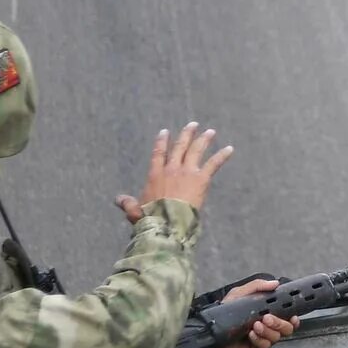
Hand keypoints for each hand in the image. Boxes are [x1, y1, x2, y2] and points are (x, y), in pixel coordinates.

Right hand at [114, 122, 232, 222]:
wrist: (167, 222)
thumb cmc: (151, 219)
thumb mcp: (135, 210)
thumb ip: (128, 203)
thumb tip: (117, 199)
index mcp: (155, 175)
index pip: (158, 153)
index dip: (162, 142)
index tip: (165, 131)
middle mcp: (171, 169)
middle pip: (179, 147)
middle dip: (186, 135)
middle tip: (193, 125)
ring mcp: (187, 172)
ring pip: (196, 150)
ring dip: (204, 140)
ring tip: (210, 132)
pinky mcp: (201, 178)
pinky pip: (214, 163)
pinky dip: (222, 155)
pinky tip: (230, 149)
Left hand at [204, 277, 298, 347]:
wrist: (210, 331)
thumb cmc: (224, 312)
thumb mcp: (240, 294)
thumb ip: (257, 286)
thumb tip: (275, 284)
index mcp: (267, 314)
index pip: (287, 317)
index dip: (293, 317)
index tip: (293, 315)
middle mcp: (268, 327)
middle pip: (287, 328)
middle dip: (280, 322)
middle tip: (267, 317)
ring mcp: (263, 340)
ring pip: (278, 337)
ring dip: (268, 330)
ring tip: (255, 325)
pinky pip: (265, 346)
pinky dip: (260, 339)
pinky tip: (250, 334)